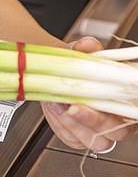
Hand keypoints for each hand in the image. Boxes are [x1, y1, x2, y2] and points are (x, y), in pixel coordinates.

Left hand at [41, 37, 137, 151]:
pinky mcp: (78, 136)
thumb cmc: (78, 66)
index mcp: (126, 100)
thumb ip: (86, 49)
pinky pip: (71, 138)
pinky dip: (60, 124)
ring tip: (58, 104)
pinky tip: (54, 108)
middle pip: (113, 132)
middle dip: (90, 120)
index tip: (97, 100)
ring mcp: (97, 131)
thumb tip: (88, 44)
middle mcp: (116, 120)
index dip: (117, 110)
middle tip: (71, 106)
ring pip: (92, 140)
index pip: (131, 114)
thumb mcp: (82, 53)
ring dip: (72, 124)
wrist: (58, 74)